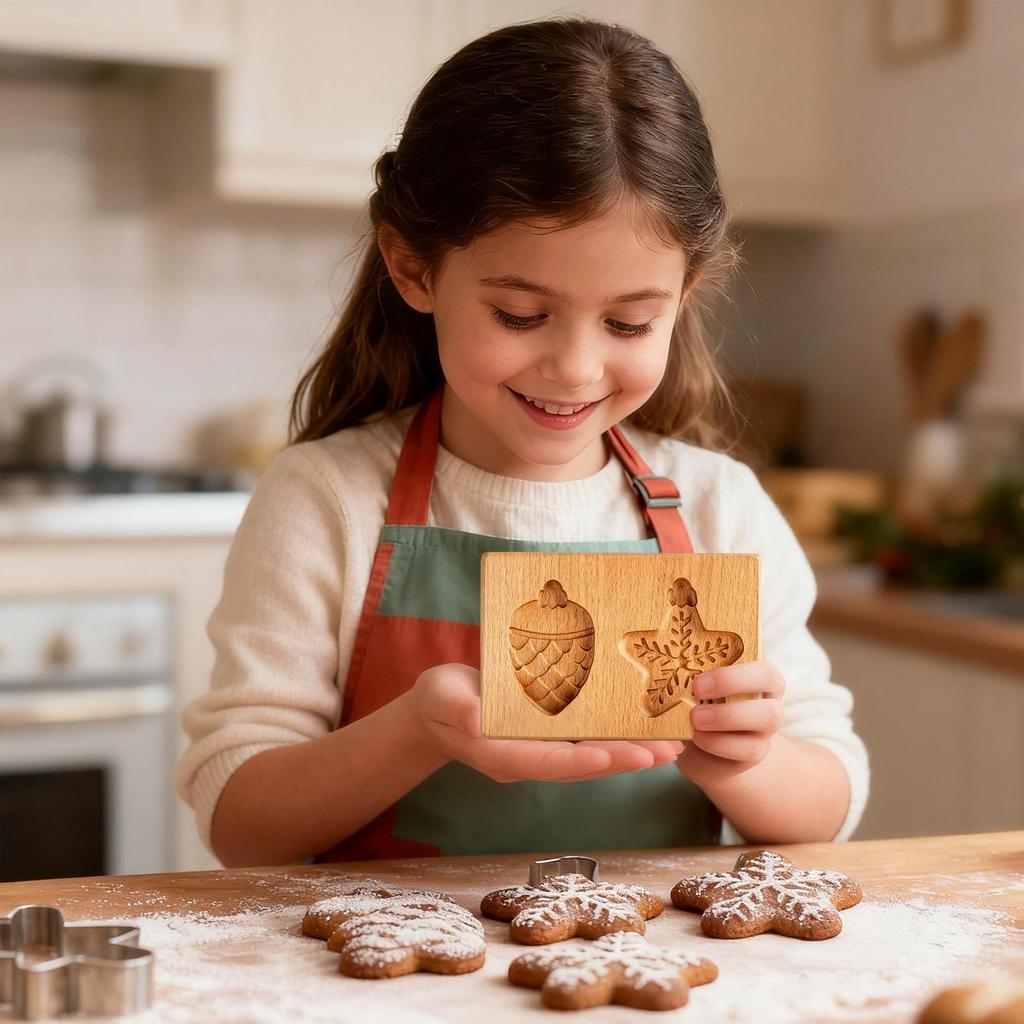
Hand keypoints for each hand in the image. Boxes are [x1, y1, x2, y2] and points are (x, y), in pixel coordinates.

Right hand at [409, 663, 683, 783]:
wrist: (437, 709)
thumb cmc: (437, 700)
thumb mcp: (441, 698)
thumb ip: (459, 709)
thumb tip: (478, 720)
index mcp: (502, 754)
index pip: (552, 762)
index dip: (588, 761)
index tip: (624, 757)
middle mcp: (529, 759)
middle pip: (584, 764)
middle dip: (626, 759)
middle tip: (669, 751)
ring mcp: (540, 751)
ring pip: (591, 754)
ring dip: (630, 750)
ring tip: (671, 743)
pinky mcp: (548, 738)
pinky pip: (586, 741)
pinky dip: (615, 735)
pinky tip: (642, 727)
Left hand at [676, 660, 785, 787]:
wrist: (704, 750)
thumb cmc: (698, 706)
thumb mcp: (693, 687)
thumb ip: (689, 672)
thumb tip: (664, 656)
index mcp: (754, 672)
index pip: (760, 662)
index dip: (733, 669)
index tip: (698, 680)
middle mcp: (767, 695)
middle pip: (769, 680)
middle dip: (730, 682)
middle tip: (696, 689)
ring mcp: (766, 726)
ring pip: (767, 716)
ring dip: (727, 715)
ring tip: (695, 719)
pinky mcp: (757, 751)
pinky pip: (749, 748)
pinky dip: (720, 743)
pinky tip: (698, 738)